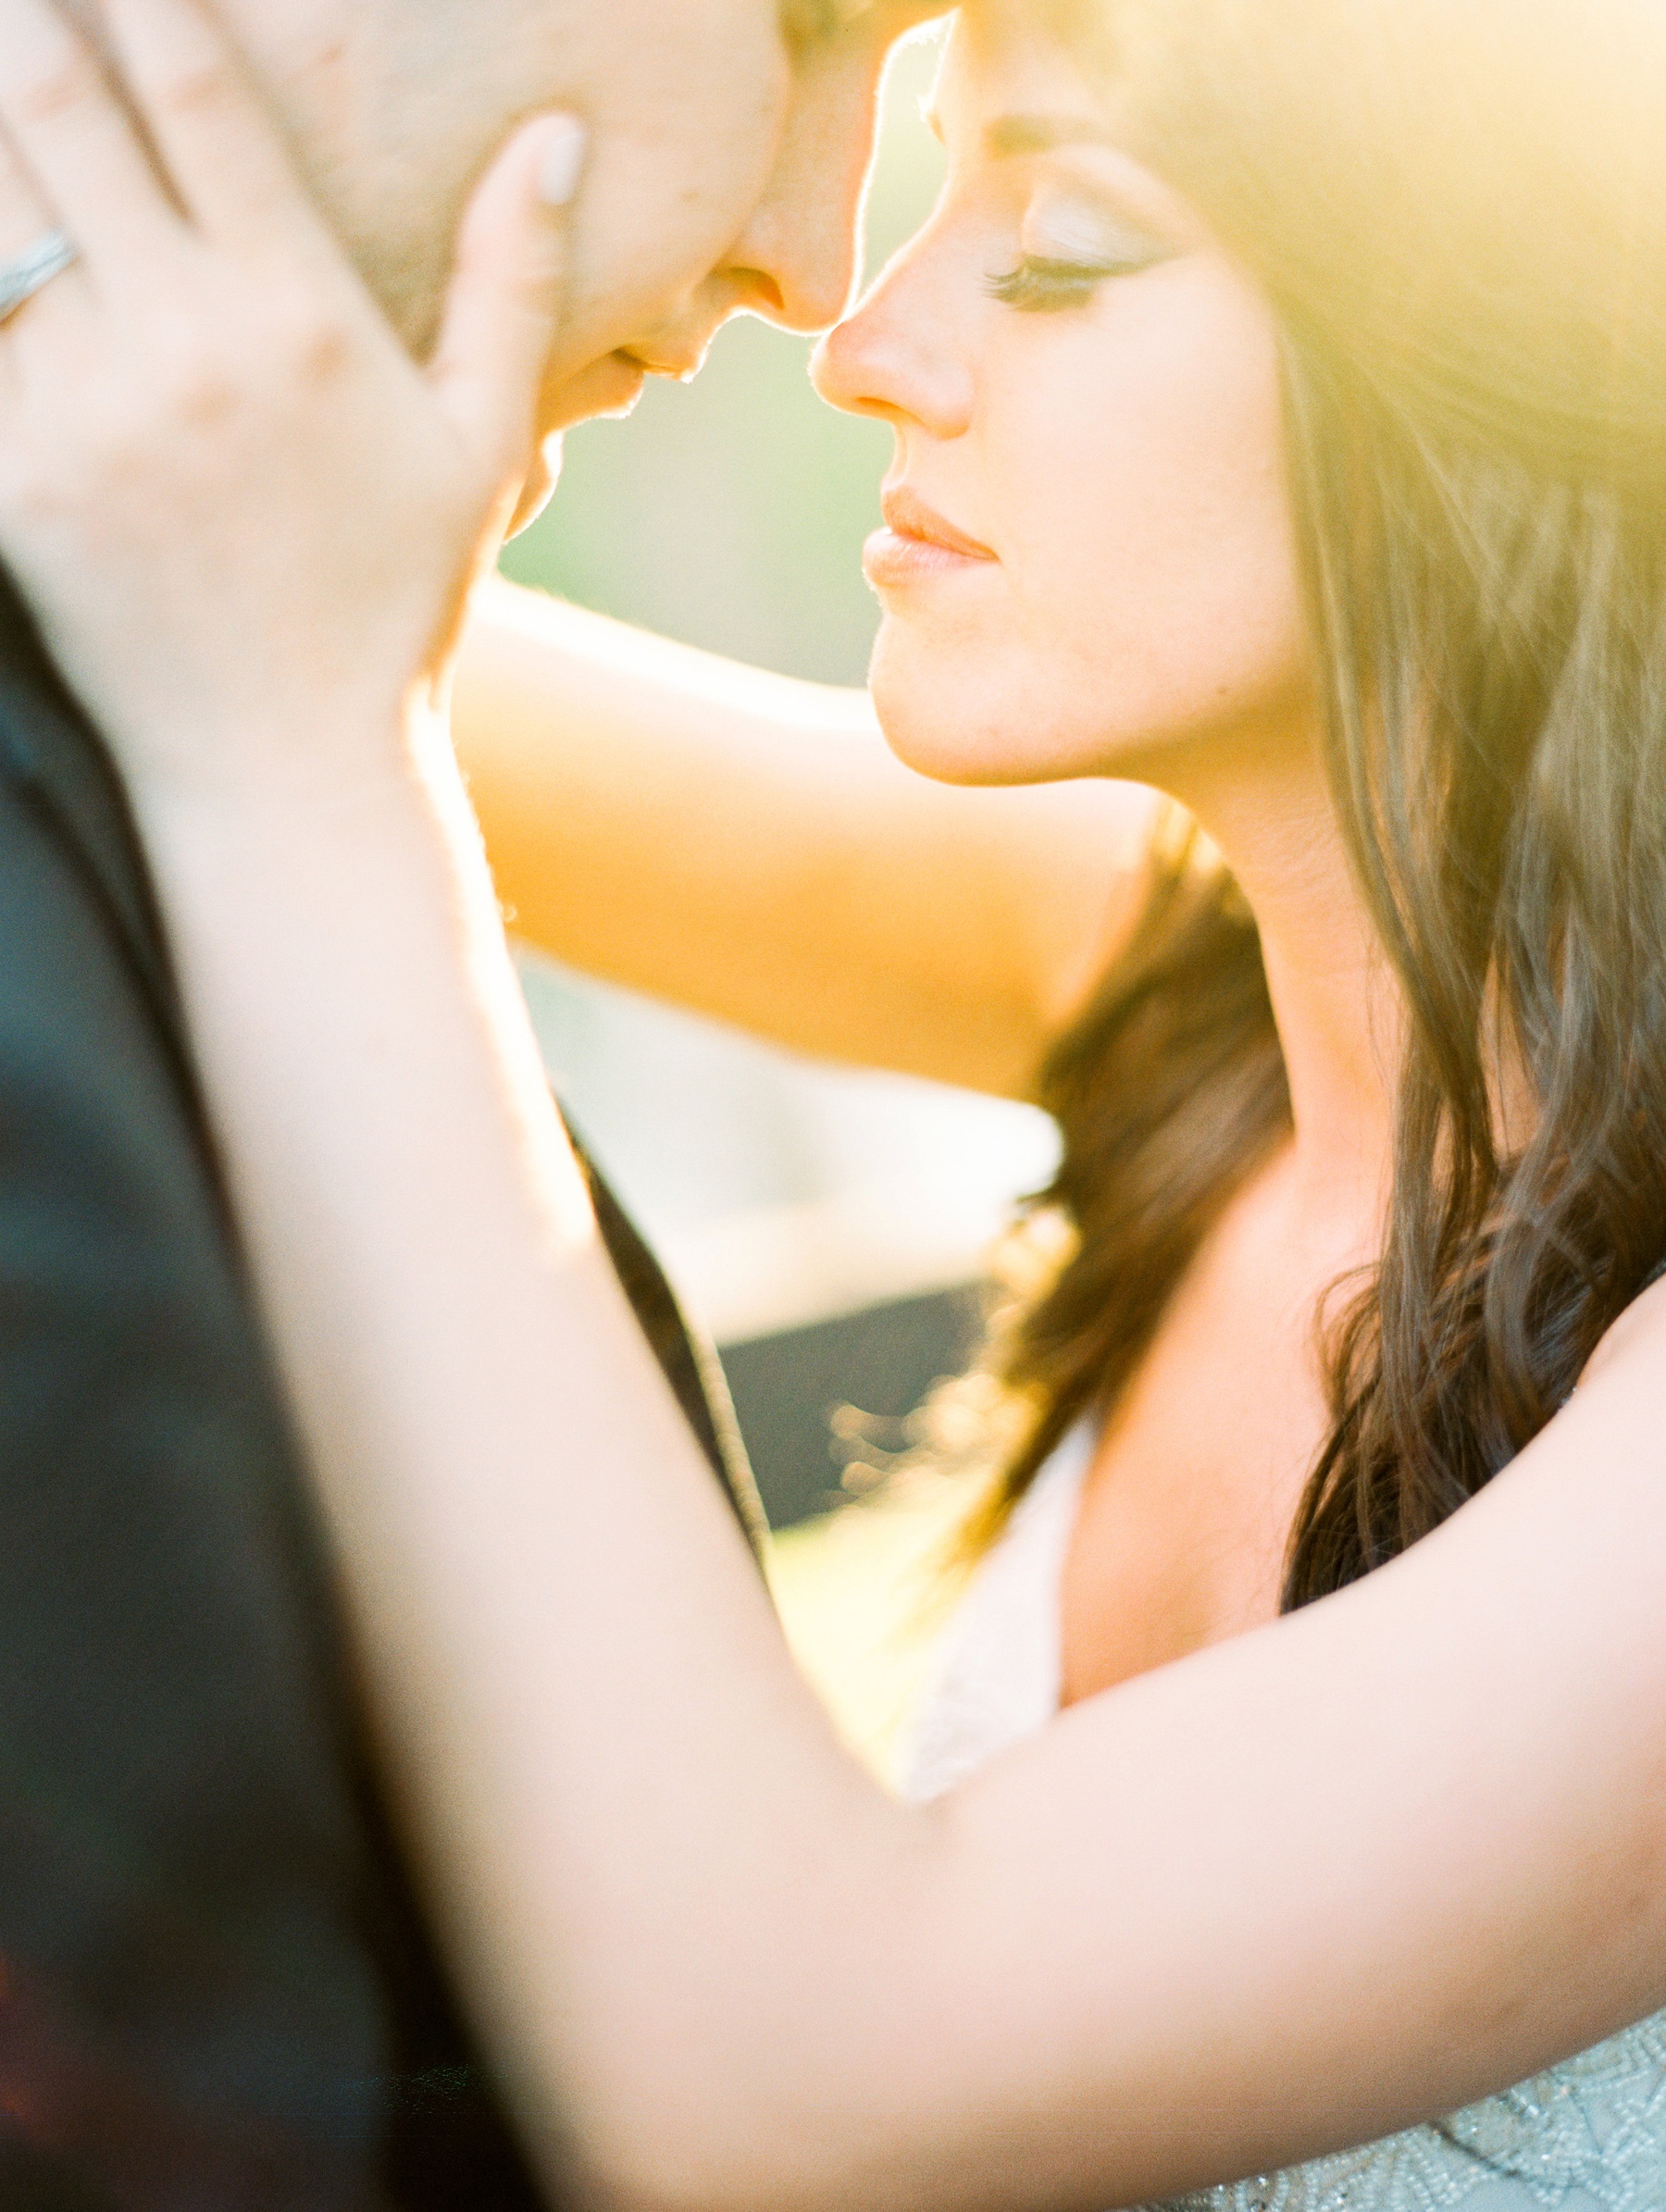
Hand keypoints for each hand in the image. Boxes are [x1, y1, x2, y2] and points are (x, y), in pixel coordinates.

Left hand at [0, 0, 582, 797]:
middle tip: (26, 9)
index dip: (146, 0)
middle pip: (52, 105)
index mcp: (301, 318)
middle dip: (29, 28)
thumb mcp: (482, 446)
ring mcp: (82, 416)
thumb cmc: (398, 603)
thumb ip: (513, 281)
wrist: (292, 764)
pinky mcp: (13, 484)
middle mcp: (183, 347)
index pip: (197, 92)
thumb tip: (557, 135)